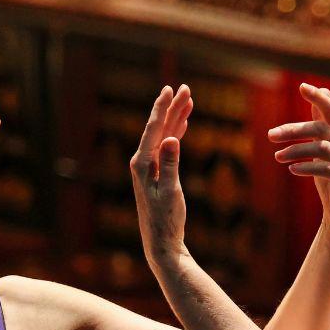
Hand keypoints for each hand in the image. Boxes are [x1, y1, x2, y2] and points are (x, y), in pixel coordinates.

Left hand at [130, 84, 193, 264]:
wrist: (161, 241)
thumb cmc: (166, 220)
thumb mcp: (170, 192)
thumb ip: (170, 165)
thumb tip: (172, 138)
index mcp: (142, 163)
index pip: (153, 129)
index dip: (163, 108)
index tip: (170, 89)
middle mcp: (142, 162)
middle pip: (159, 127)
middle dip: (172, 107)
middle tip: (185, 88)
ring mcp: (148, 167)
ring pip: (164, 135)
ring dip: (176, 118)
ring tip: (188, 100)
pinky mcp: (156, 174)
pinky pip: (166, 147)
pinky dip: (176, 133)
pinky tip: (183, 124)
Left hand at [269, 83, 329, 232]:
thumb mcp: (325, 144)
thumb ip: (323, 119)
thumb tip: (322, 89)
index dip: (318, 97)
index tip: (302, 87)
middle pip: (320, 128)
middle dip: (293, 130)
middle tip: (270, 135)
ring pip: (321, 148)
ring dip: (296, 151)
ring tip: (277, 157)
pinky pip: (327, 169)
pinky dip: (307, 167)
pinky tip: (292, 169)